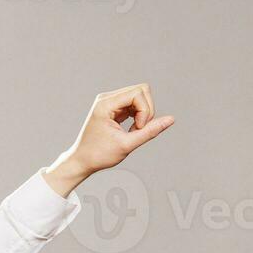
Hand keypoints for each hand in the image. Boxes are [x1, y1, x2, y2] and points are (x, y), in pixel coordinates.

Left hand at [42, 83, 174, 195]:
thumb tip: (171, 119)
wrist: (81, 161)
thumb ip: (150, 132)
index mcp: (105, 104)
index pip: (139, 92)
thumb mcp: (126, 145)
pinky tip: (131, 129)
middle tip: (138, 129)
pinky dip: (138, 116)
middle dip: (146, 110)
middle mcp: (106, 98)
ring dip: (143, 114)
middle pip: (141, 90)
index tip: (138, 128)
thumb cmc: (98, 155)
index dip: (145, 110)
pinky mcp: (113, 107)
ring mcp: (109, 101)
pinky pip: (134, 104)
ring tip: (133, 131)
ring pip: (140, 96)